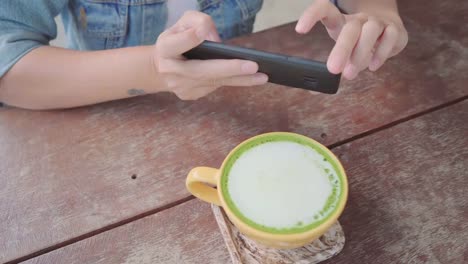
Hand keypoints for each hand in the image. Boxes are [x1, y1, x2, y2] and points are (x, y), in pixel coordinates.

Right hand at [153, 11, 267, 99]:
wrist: (161, 66)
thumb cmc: (177, 39)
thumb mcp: (183, 23)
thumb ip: (198, 22)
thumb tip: (214, 40)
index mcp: (164, 48)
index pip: (176, 43)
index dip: (189, 39)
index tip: (201, 33)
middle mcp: (170, 70)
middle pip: (202, 71)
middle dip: (229, 68)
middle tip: (253, 66)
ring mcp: (180, 86)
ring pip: (214, 82)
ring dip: (240, 79)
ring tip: (262, 77)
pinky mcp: (190, 95)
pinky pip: (215, 87)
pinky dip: (232, 81)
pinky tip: (250, 79)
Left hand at [296, 0, 407, 79]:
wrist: (390, 30)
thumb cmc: (359, 41)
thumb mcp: (344, 50)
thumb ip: (337, 63)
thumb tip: (318, 87)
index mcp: (341, 21)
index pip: (324, 9)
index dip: (311, 16)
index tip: (299, 29)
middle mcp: (359, 19)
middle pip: (350, 28)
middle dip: (342, 49)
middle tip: (332, 69)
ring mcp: (377, 22)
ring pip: (370, 30)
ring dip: (360, 54)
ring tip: (350, 73)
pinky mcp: (394, 29)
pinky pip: (389, 37)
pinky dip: (380, 53)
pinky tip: (372, 66)